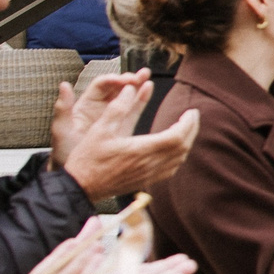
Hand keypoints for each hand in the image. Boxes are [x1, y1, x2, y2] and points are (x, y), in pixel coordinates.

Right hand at [60, 73, 198, 200]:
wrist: (80, 186)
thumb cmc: (88, 158)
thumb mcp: (100, 128)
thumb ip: (117, 107)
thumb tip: (130, 88)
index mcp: (141, 150)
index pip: (176, 137)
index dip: (188, 123)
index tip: (191, 111)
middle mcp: (149, 165)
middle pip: (182, 147)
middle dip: (192, 130)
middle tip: (192, 116)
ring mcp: (148, 175)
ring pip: (179, 159)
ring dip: (186, 142)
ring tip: (186, 128)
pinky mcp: (145, 181)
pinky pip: (171, 169)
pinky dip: (178, 156)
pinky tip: (174, 147)